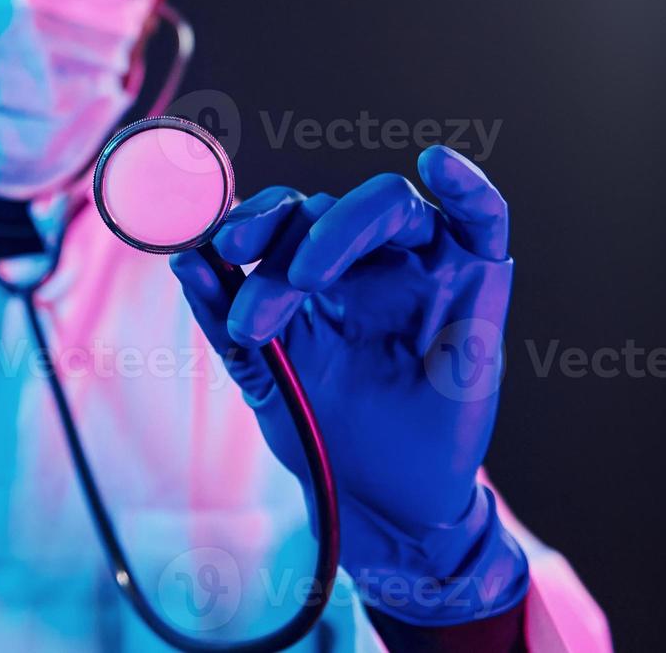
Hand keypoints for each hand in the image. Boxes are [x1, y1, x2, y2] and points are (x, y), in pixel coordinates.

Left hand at [170, 145, 528, 624]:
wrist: (376, 500)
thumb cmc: (319, 430)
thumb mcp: (259, 372)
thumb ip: (222, 314)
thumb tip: (181, 258)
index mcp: (310, 267)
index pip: (281, 215)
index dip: (249, 220)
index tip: (220, 249)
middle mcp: (365, 257)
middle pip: (324, 209)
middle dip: (280, 245)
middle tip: (249, 300)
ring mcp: (422, 265)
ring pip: (387, 203)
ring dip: (339, 227)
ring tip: (304, 276)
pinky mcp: (478, 283)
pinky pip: (484, 219)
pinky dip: (468, 186)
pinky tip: (440, 165)